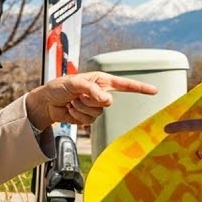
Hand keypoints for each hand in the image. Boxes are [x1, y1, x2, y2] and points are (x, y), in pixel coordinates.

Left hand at [26, 71, 157, 128]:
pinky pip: (89, 121)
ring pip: (97, 113)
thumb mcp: (75, 84)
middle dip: (89, 100)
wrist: (47, 103)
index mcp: (101, 81)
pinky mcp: (88, 117)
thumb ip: (92, 90)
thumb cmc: (59, 87)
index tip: (154, 90)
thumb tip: (106, 100)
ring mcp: (95, 106)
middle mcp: (100, 93)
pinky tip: (70, 110)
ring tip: (71, 102)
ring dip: (81, 108)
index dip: (140, 88)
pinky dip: (77, 116)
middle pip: (107, 103)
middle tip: (77, 96)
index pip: (125, 85)